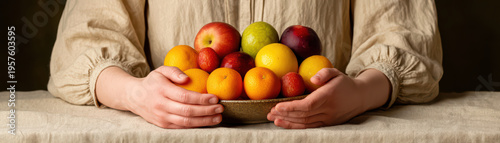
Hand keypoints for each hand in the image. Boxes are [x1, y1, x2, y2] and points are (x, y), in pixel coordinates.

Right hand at [124, 66, 222, 128]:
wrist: (134, 97)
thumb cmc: (152, 82)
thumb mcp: (161, 70)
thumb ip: (174, 71)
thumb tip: (187, 78)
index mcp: (162, 90)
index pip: (185, 96)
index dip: (201, 99)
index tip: (215, 98)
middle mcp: (161, 105)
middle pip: (187, 111)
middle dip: (207, 110)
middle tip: (221, 108)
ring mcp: (162, 117)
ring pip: (186, 122)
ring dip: (204, 121)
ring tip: (218, 117)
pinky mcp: (163, 125)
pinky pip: (182, 127)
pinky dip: (196, 125)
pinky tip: (207, 121)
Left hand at [267, 68, 389, 128]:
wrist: (361, 97)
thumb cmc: (344, 83)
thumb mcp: (336, 72)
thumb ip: (324, 73)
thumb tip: (313, 79)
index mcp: (328, 96)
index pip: (307, 105)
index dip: (291, 108)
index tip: (277, 106)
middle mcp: (328, 110)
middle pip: (303, 115)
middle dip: (285, 115)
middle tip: (270, 112)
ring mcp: (328, 119)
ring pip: (305, 123)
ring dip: (288, 122)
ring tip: (273, 119)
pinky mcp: (328, 124)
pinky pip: (310, 127)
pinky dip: (296, 126)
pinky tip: (285, 124)